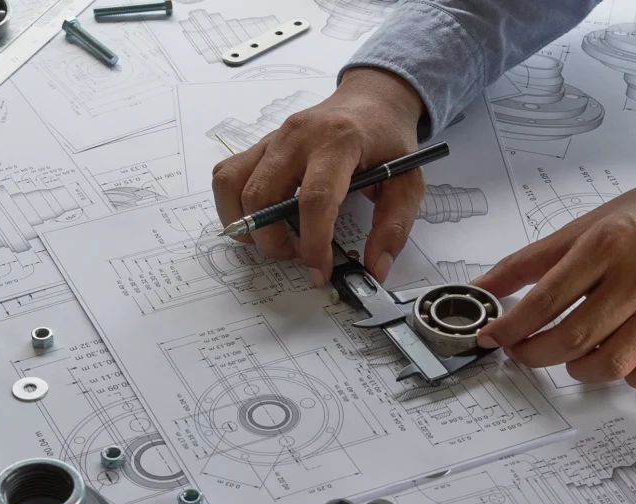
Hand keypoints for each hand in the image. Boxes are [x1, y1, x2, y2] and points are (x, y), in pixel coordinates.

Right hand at [211, 67, 426, 286]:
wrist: (371, 100)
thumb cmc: (387, 140)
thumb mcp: (408, 181)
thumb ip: (394, 227)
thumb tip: (375, 269)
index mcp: (338, 142)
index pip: (314, 198)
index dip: (313, 242)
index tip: (320, 270)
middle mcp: (297, 136)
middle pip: (262, 196)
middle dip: (272, 241)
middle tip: (296, 255)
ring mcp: (272, 138)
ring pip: (233, 186)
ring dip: (245, 226)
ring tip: (271, 240)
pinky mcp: (259, 145)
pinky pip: (226, 176)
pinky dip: (231, 205)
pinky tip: (257, 219)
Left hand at [472, 183, 635, 388]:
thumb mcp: (582, 227)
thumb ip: (528, 261)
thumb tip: (482, 287)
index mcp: (604, 247)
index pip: (544, 302)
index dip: (509, 328)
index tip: (489, 337)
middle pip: (572, 339)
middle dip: (533, 353)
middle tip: (520, 350)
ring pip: (610, 364)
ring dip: (577, 368)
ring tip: (567, 354)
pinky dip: (626, 376)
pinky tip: (613, 355)